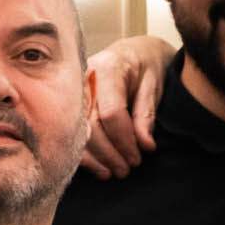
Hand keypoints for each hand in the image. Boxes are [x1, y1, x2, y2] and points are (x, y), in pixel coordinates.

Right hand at [79, 35, 175, 178]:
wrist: (133, 51)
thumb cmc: (146, 65)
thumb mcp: (154, 85)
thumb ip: (146, 115)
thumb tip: (145, 146)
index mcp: (109, 67)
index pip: (112, 112)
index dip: (124, 140)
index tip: (138, 157)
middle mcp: (85, 77)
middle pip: (91, 125)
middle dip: (109, 153)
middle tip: (126, 170)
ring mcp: (73, 90)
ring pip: (78, 132)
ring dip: (95, 158)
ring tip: (113, 173)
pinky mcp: (69, 102)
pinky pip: (72, 132)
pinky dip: (85, 153)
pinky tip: (98, 167)